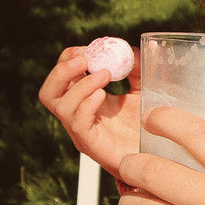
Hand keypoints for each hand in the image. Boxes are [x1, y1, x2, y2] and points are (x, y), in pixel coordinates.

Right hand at [38, 45, 139, 176]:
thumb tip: (128, 49)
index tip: (88, 48)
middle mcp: (77, 115)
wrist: (156, 155)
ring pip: (61, 106)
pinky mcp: (90, 144)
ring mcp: (81, 131)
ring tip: (105, 75)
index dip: (69, 58)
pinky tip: (103, 96)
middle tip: (84, 59)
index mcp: (84, 99)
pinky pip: (77, 123)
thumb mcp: (140, 89)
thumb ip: (134, 69)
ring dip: (81, 85)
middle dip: (61, 71)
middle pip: (49, 92)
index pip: (63, 76)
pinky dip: (86, 104)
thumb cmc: (145, 124)